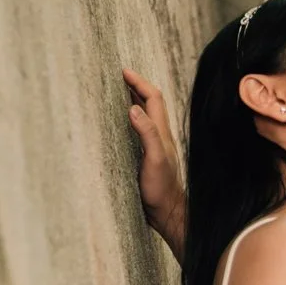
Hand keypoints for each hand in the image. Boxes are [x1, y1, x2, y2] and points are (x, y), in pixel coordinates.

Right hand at [122, 69, 185, 252]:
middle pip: (150, 102)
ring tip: (117, 92)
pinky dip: (130, 118)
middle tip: (119, 77)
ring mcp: (153, 145)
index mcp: (161, 132)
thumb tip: (134, 107)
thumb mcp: (154, 159)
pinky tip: (120, 123)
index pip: (153, 97)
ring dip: (133, 100)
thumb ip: (147, 133)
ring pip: (145, 115)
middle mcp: (159, 135)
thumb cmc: (161, 189)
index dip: (139, 82)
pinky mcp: (146, 156)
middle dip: (136, 86)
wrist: (167, 212)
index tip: (123, 72)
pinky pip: (139, 129)